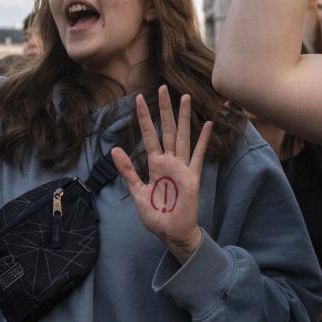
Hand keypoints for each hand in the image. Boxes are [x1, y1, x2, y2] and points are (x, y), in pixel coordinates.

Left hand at [112, 86, 212, 261]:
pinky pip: (198, 156)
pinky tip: (208, 125)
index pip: (149, 135)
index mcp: (155, 165)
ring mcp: (182, 167)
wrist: (171, 233)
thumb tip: (114, 149)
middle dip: (165, 109)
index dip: (145, 118)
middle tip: (164, 88)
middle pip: (167, 129)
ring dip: (184, 118)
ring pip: (183, 136)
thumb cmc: (156, 215)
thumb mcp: (136, 192)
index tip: (140, 99)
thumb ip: (127, 170)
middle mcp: (169, 161)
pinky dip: (203, 141)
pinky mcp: (192, 177)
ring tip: (185, 98)